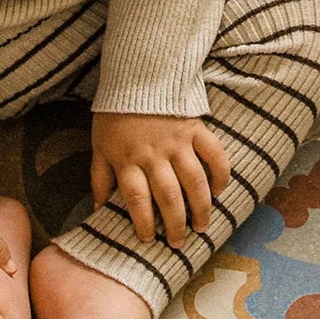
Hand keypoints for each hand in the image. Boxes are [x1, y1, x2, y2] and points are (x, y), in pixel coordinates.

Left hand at [90, 112, 230, 247]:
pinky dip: (220, 173)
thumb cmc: (115, 115)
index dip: (144, 223)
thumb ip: (100, 177)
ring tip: (202, 226)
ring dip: (200, 207)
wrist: (137, 76)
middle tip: (180, 242)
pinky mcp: (195, 128)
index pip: (137, 199)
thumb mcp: (100, 146)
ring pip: (194, 182)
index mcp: (128, 160)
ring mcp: (178, 142)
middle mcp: (154, 155)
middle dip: (175, 224)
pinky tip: (220, 190)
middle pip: (168, 196)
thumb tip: (98, 209)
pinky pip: (214, 153)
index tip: (148, 239)